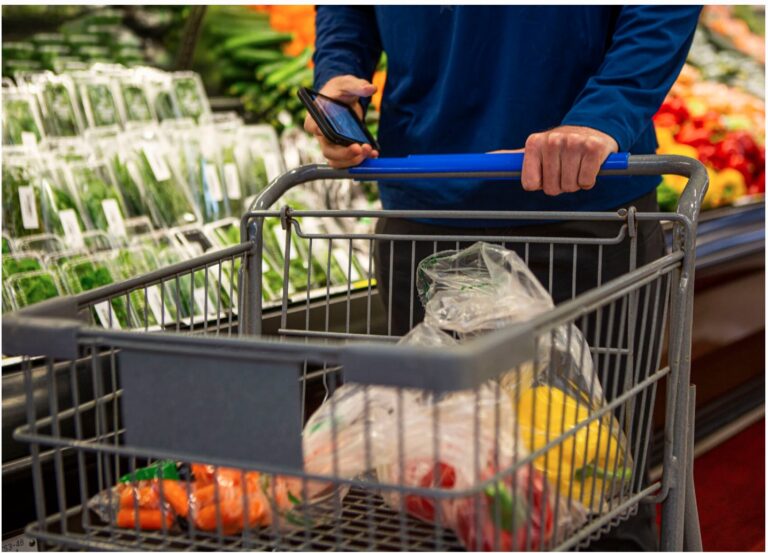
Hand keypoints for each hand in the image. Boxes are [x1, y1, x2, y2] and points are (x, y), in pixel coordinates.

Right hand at [304, 75, 379, 168]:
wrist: (343, 98)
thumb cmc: (340, 90)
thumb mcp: (347, 84)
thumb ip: (357, 85)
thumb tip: (371, 88)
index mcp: (315, 116)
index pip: (312, 126)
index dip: (321, 132)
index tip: (335, 132)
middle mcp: (320, 134)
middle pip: (327, 150)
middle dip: (344, 153)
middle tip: (360, 148)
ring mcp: (331, 144)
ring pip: (336, 161)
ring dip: (352, 161)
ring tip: (368, 151)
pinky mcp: (341, 149)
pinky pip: (347, 161)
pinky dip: (360, 160)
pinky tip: (373, 153)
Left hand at [492, 126, 617, 195]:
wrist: (593, 131)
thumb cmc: (561, 146)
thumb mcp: (535, 149)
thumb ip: (513, 156)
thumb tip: (488, 156)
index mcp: (534, 142)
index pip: (531, 184)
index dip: (541, 184)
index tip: (547, 172)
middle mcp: (552, 140)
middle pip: (551, 188)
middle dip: (560, 185)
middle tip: (565, 170)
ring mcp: (574, 143)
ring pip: (570, 186)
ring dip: (575, 183)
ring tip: (577, 166)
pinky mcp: (594, 148)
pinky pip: (586, 181)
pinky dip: (588, 181)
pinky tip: (589, 166)